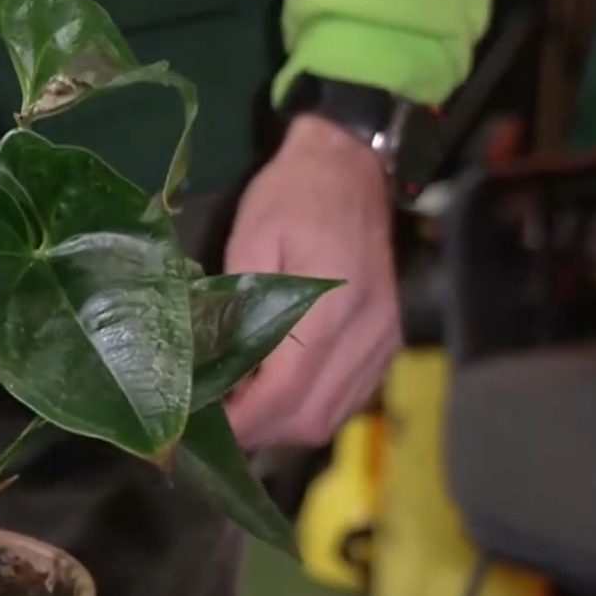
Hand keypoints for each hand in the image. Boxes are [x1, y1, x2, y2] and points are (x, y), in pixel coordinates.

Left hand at [222, 115, 399, 448]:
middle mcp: (367, 333)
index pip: (283, 394)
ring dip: (285, 425)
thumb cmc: (293, 195)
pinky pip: (349, 398)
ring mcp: (384, 340)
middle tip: (219, 421)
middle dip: (261, 431)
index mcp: (330, 307)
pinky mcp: (389, 341)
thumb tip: (212, 370)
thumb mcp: (250, 240)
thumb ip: (236, 308)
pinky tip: (281, 393)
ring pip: (332, 417)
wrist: (352, 164)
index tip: (206, 424)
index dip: (243, 421)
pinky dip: (312, 407)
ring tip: (245, 409)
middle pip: (311, 419)